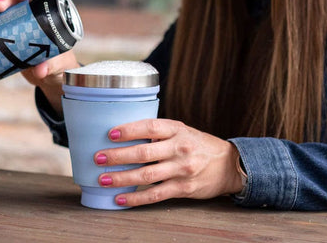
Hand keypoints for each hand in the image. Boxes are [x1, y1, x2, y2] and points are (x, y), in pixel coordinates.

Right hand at [0, 0, 77, 113]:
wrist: (51, 76)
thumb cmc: (61, 65)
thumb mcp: (59, 65)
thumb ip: (51, 66)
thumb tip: (40, 71)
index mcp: (49, 18)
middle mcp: (32, 18)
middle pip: (18, 3)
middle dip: (6, 1)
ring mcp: (18, 26)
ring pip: (2, 12)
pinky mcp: (7, 36)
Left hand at [94, 119, 243, 206]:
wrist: (227, 164)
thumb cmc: (199, 144)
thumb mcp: (182, 131)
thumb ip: (160, 133)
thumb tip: (126, 134)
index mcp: (177, 129)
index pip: (150, 126)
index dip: (129, 130)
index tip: (110, 133)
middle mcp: (179, 148)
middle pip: (143, 153)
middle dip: (117, 156)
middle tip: (98, 157)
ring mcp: (181, 169)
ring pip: (146, 175)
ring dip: (121, 178)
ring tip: (103, 179)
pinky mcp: (183, 188)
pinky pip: (155, 195)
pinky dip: (135, 198)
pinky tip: (120, 198)